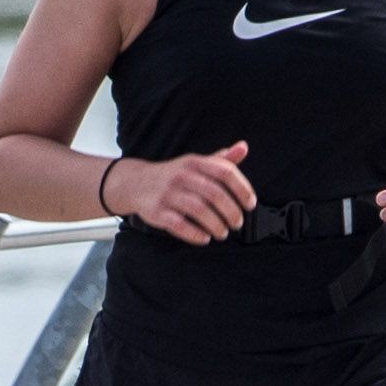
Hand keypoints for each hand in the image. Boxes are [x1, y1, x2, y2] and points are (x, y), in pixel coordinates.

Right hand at [119, 143, 253, 243]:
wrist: (135, 182)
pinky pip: (178, 224)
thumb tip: (243, 147)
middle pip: (215, 194)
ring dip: (216, 225)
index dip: (242, 189)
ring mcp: (168, 193)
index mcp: (195, 163)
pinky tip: (204, 238)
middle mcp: (181, 176)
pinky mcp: (156, 211)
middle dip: (231, 212)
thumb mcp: (195, 163)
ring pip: (198, 210)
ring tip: (222, 233)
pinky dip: (195, 234)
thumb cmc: (173, 175)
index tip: (250, 204)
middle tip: (237, 223)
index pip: (225, 172)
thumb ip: (220, 160)